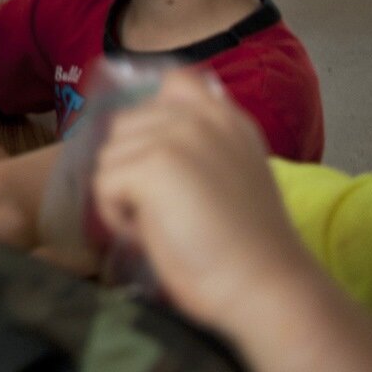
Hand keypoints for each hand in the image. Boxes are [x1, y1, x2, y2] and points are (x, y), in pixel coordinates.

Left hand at [89, 70, 308, 330]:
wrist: (267, 288)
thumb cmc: (247, 250)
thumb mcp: (230, 176)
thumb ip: (197, 147)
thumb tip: (141, 141)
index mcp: (226, 119)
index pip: (174, 82)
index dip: (149, 118)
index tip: (159, 163)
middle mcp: (201, 117)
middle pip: (124, 125)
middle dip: (130, 169)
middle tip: (166, 210)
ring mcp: (176, 136)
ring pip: (109, 156)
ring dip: (121, 195)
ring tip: (163, 223)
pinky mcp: (154, 164)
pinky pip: (103, 184)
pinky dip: (116, 216)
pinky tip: (151, 235)